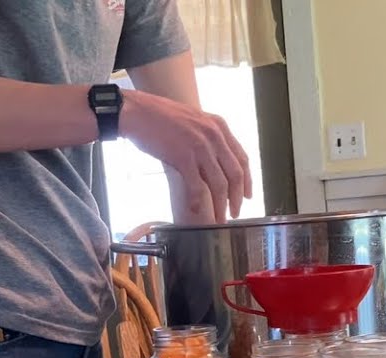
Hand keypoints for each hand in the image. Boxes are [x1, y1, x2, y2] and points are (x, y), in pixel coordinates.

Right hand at [119, 90, 251, 222]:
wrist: (137, 112)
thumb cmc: (160, 118)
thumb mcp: (194, 122)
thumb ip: (207, 139)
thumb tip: (212, 165)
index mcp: (219, 126)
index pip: (242, 158)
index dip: (248, 180)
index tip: (247, 195)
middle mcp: (214, 135)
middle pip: (235, 174)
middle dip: (237, 198)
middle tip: (234, 212)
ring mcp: (200, 146)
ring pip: (219, 184)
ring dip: (220, 205)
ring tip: (218, 218)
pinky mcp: (183, 157)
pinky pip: (197, 185)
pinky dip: (199, 201)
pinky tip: (196, 210)